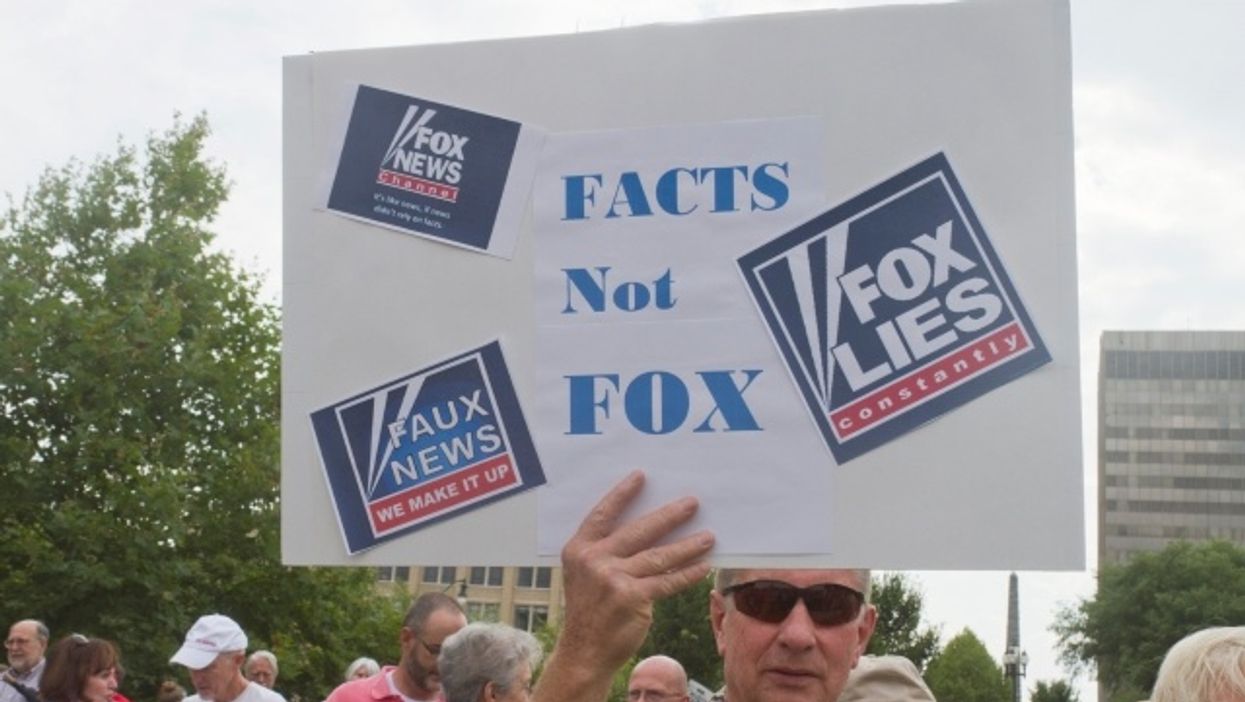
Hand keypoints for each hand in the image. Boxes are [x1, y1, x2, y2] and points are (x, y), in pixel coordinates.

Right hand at [535, 470, 714, 701]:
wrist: (583, 651)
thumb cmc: (589, 610)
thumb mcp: (583, 575)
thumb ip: (604, 552)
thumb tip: (647, 528)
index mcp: (579, 549)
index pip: (603, 514)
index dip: (622, 494)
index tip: (641, 476)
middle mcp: (594, 560)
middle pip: (639, 530)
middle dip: (669, 515)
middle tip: (692, 503)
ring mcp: (613, 579)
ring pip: (659, 556)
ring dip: (688, 545)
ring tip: (709, 536)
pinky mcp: (632, 599)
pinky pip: (667, 582)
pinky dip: (687, 574)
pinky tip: (703, 566)